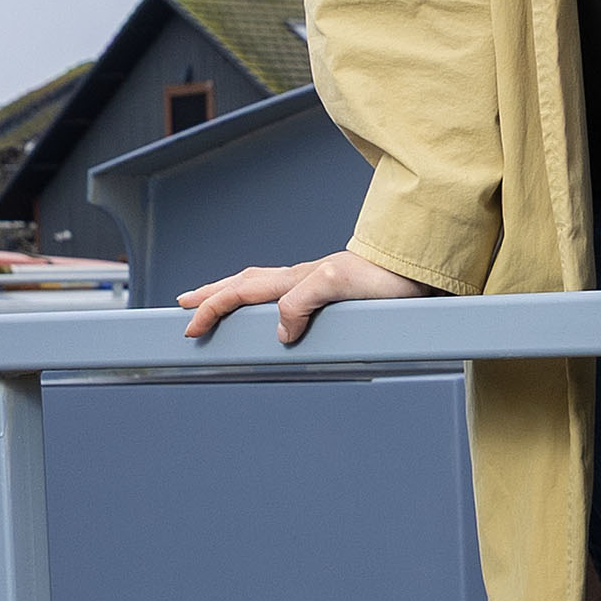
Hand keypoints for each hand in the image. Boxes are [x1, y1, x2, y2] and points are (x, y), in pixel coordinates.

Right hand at [176, 247, 440, 345]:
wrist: (417, 270)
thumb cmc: (385, 278)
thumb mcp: (339, 285)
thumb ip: (302, 303)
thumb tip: (278, 330)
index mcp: (295, 279)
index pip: (240, 292)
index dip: (212, 309)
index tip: (189, 328)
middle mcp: (299, 279)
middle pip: (242, 284)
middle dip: (210, 295)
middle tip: (183, 306)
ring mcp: (312, 283)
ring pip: (258, 285)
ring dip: (230, 293)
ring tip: (211, 300)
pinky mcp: (328, 291)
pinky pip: (280, 293)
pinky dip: (259, 297)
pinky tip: (266, 306)